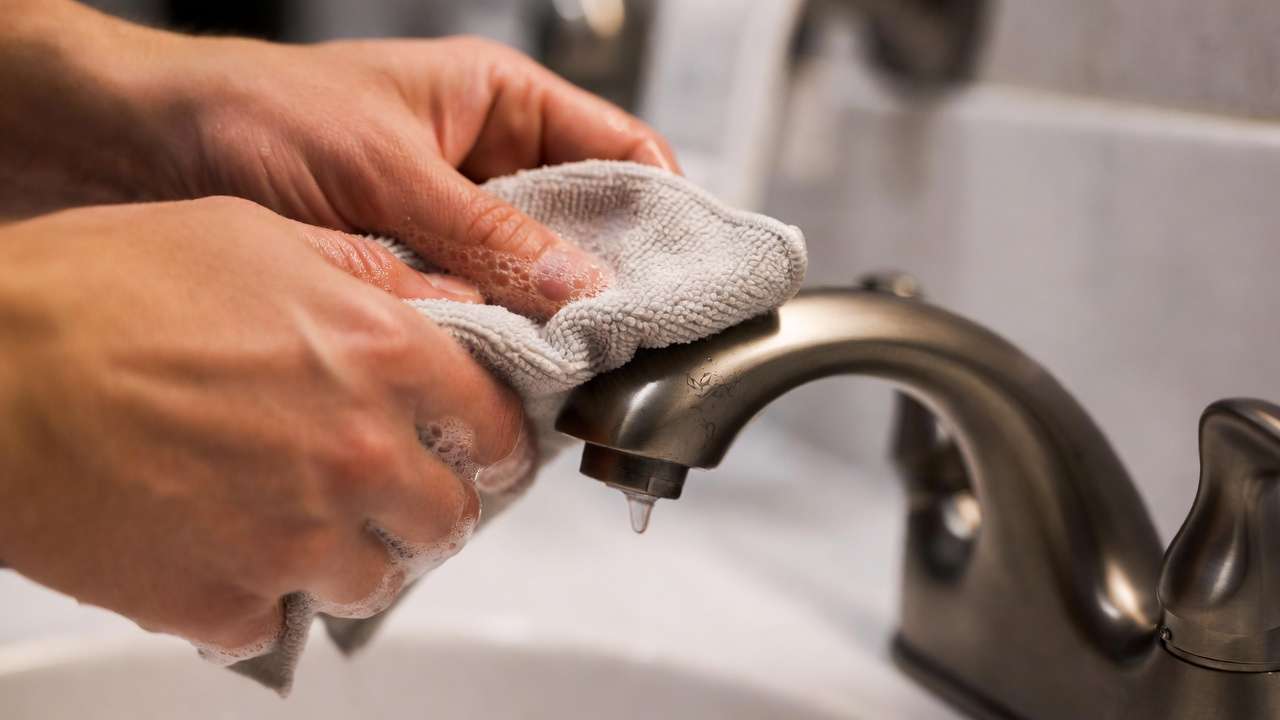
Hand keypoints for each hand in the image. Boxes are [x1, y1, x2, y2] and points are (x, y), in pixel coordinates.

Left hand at [0, 1, 679, 319]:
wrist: (137, 148)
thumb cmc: (253, 115)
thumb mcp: (383, 172)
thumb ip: (486, 235)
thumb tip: (583, 291)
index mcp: (499, 103)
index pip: (621, 150)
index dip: (663, 211)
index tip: (688, 278)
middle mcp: (488, 164)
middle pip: (591, 224)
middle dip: (614, 281)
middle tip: (632, 346)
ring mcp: (454, 222)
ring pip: (539, 275)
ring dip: (556, 322)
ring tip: (578, 373)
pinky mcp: (417, 273)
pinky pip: (483, 309)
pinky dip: (502, 343)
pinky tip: (512, 378)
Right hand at [0, 197, 523, 654]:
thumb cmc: (100, 288)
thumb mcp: (254, 236)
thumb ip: (368, 276)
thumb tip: (441, 299)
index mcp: (380, 357)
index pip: (495, 423)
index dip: (492, 438)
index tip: (479, 447)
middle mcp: (358, 454)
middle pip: (448, 516)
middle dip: (425, 502)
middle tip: (386, 488)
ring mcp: (296, 539)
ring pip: (374, 579)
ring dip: (348, 555)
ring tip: (296, 520)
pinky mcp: (223, 602)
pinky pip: (274, 622)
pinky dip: (256, 595)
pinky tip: (220, 549)